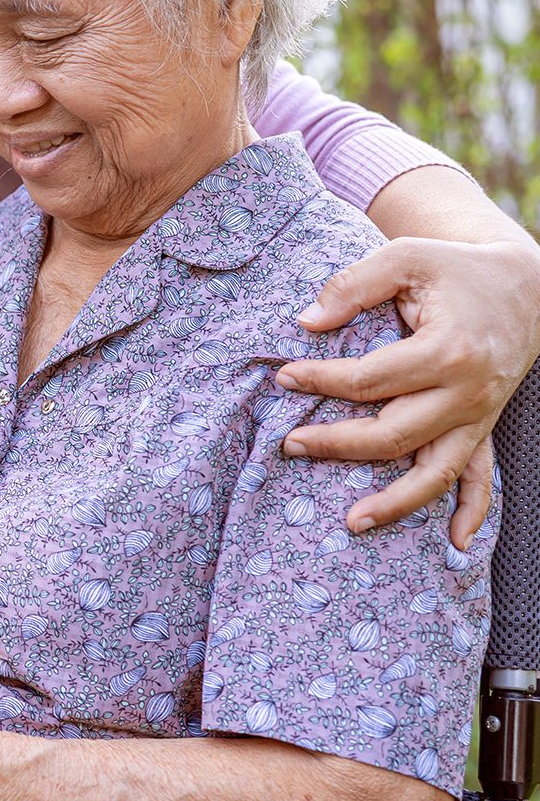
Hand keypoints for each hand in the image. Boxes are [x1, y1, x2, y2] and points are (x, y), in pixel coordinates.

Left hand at [277, 236, 539, 547]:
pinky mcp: (485, 425)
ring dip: (396, 502)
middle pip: (395, 434)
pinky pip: (482, 477)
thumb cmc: (454, 269)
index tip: (285, 377)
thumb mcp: (405, 257)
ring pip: (437, 472)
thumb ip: (353, 285)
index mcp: (448, 350)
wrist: (523, 284)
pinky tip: (455, 543)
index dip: (321, 381)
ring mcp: (480, 415)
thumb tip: (307, 322)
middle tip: (289, 444)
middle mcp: (468, 392)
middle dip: (337, 444)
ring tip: (352, 522)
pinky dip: (472, 512)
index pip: (369, 380)